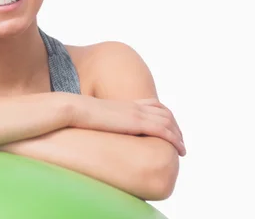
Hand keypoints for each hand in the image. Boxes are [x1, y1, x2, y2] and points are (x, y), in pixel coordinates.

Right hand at [71, 96, 185, 155]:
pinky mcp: (136, 122)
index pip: (151, 105)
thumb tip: (93, 137)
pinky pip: (162, 130)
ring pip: (167, 122)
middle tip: (179, 141)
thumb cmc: (75, 117)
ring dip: (177, 135)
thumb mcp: (91, 120)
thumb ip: (98, 126)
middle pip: (163, 113)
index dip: (162, 116)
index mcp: (123, 105)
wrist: (73, 109)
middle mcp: (133, 107)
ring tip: (182, 148)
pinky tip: (179, 148)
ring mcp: (136, 114)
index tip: (167, 127)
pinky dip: (174, 139)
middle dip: (174, 126)